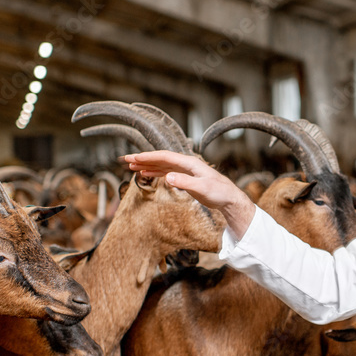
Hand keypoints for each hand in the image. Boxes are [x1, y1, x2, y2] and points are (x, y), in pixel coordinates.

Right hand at [121, 150, 256, 236]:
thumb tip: (168, 177)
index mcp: (189, 163)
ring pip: (162, 165)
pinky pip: (166, 172)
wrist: (229, 199)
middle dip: (143, 159)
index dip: (148, 157)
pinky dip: (155, 172)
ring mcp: (185, 170)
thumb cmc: (219, 193)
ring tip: (132, 167)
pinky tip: (146, 174)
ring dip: (147, 165)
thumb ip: (185, 182)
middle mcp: (185, 164)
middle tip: (126, 160)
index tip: (134, 158)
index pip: (164, 157)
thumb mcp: (202, 188)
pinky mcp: (185, 178)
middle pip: (160, 159)